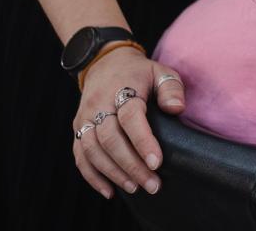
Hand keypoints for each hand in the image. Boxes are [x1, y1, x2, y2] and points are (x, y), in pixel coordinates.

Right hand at [71, 47, 185, 197]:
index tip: (157, 163)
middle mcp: (99, 105)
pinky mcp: (78, 129)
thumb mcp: (161, 72)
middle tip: (152, 184)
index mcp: (122, 89)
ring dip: (113, 173)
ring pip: (92, 150)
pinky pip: (80, 156)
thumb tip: (177, 109)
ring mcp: (85, 118)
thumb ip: (172, 89)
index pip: (130, 117)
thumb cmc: (140, 72)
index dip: (143, 141)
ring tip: (136, 188)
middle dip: (131, 165)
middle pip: (110, 138)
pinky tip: (110, 191)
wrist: (105, 64)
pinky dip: (92, 176)